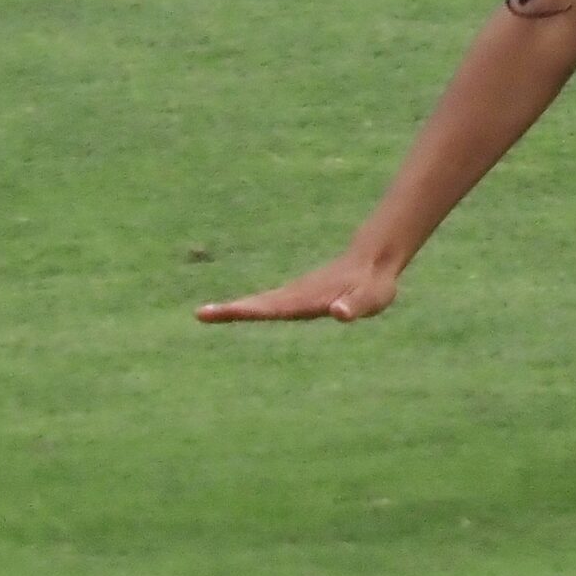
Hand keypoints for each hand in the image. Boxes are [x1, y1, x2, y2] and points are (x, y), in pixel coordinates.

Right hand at [195, 249, 398, 324]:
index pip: (272, 308)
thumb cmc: (374, 285)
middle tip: (199, 314)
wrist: (375, 260)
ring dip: (235, 309)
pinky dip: (249, 308)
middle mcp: (297, 296)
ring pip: (261, 302)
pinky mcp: (300, 296)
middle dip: (229, 311)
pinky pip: (270, 303)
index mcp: (307, 300)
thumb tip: (339, 313)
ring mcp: (296, 294)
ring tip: (206, 313)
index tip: (222, 311)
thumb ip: (355, 306)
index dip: (246, 311)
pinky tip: (238, 311)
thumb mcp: (370, 299)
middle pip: (258, 304)